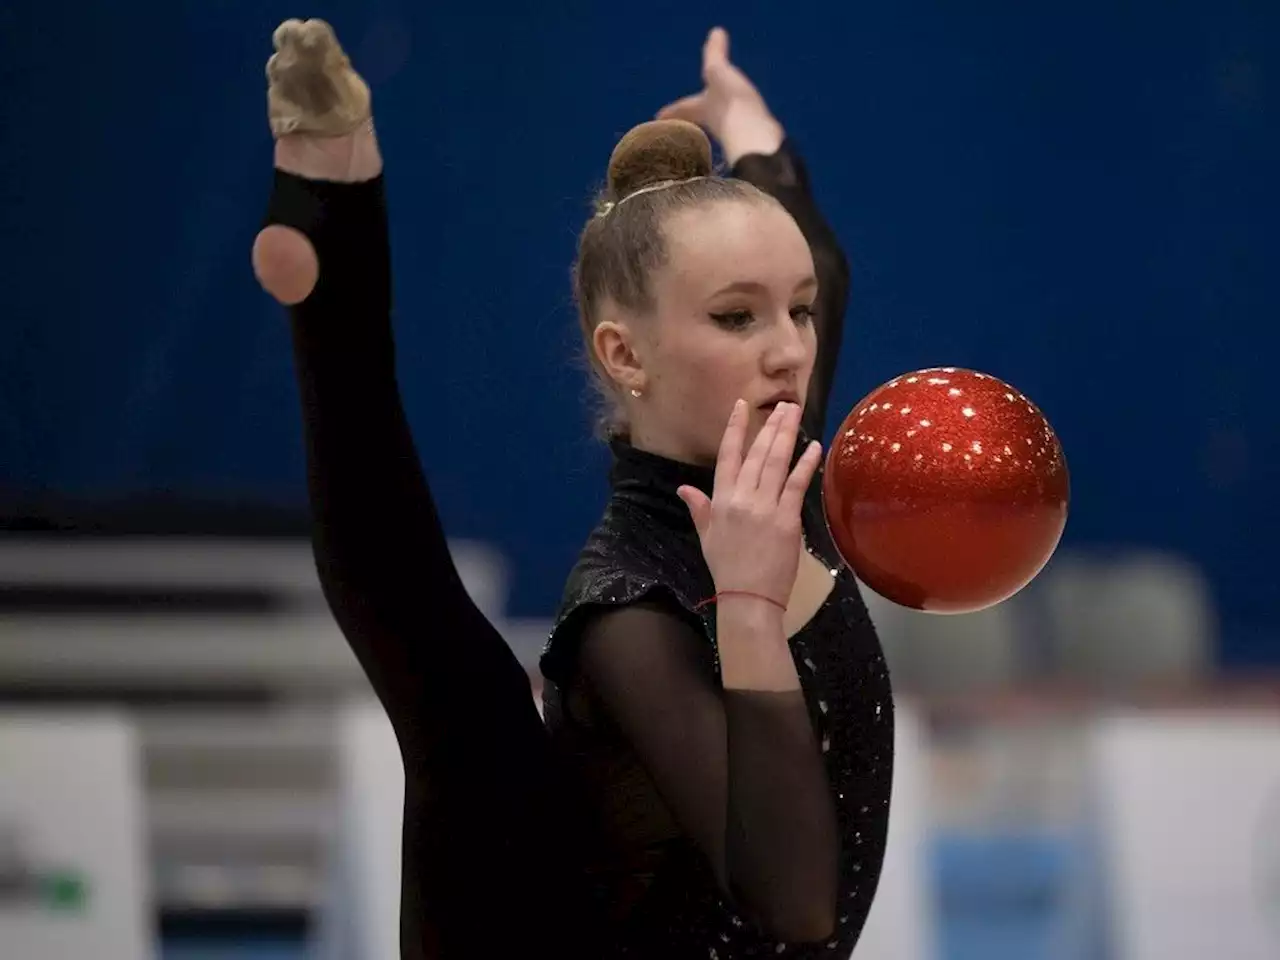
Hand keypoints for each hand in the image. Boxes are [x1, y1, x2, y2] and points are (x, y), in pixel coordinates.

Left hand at [656, 27, 784, 165]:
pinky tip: (747, 126)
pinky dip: (741, 125)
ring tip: (717, 120)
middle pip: (699, 120)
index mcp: (702, 108)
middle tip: (685, 120)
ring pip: (720, 126)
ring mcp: (732, 133)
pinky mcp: (749, 139)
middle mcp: (714, 123)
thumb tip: (715, 33)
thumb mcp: (718, 72)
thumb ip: (715, 55)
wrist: (753, 137)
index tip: (658, 116)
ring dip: (718, 122)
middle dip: (693, 117)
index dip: (672, 109)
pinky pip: (741, 129)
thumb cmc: (729, 104)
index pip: (683, 107)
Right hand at [677, 401, 821, 610]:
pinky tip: (814, 447)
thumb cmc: (726, 568)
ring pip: (776, 462)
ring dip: (787, 435)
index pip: (727, 455)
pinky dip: (806, 464)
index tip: (741, 405)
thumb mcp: (706, 535)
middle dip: (770, 425)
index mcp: (720, 500)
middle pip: (757, 453)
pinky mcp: (787, 519)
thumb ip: (699, 507)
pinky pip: (797, 485)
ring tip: (796, 414)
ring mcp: (765, 507)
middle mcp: (741, 497)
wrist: (747, 596)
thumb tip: (684, 488)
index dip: (735, 428)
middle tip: (784, 404)